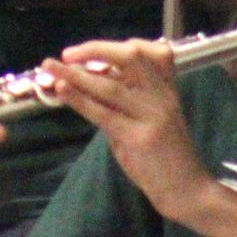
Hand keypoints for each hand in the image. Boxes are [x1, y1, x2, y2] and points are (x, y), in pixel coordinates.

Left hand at [42, 39, 213, 223]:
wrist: (188, 190)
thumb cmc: (166, 153)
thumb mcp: (152, 117)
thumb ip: (127, 98)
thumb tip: (88, 80)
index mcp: (167, 88)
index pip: (150, 51)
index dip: (118, 46)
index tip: (89, 50)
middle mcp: (162, 96)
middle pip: (131, 58)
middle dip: (95, 50)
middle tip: (67, 54)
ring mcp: (152, 116)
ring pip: (109, 86)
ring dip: (74, 75)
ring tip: (49, 68)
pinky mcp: (138, 138)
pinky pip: (103, 114)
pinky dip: (79, 99)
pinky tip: (62, 90)